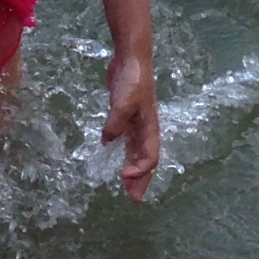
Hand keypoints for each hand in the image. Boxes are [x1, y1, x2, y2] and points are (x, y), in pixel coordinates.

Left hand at [101, 54, 160, 200]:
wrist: (132, 59)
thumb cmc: (133, 80)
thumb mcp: (124, 101)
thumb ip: (115, 122)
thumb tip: (107, 142)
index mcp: (150, 128)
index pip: (149, 157)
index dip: (139, 171)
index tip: (123, 178)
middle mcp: (146, 129)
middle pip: (146, 160)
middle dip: (141, 180)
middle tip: (133, 199)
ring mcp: (137, 124)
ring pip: (136, 153)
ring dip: (132, 169)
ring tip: (124, 185)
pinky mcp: (125, 117)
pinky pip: (126, 140)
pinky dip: (122, 152)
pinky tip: (111, 156)